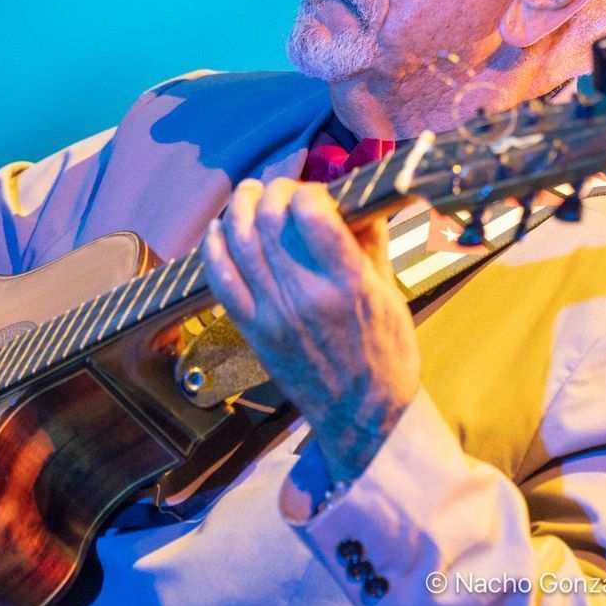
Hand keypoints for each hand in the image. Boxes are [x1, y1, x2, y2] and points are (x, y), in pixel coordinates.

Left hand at [201, 178, 420, 482]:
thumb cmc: (385, 356)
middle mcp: (306, 296)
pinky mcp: (252, 330)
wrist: (360, 418)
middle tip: (281, 187)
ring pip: (240, 241)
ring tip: (249, 193)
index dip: (307, 190)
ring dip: (241, 207)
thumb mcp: (391, 295)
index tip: (316, 191)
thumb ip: (371, 244)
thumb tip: (358, 199)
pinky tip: (220, 228)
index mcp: (348, 285)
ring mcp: (273, 314)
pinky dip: (214, 246)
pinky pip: (220, 278)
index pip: (312, 214)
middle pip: (270, 220)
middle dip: (272, 191)